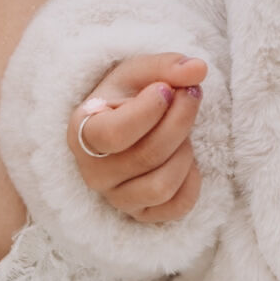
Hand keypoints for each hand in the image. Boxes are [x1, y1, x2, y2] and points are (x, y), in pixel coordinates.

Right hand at [70, 54, 206, 222]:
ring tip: (183, 132)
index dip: (149, 110)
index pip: (115, 133)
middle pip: (147, 156)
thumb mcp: (140, 72)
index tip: (166, 89)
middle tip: (190, 95)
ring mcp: (116, 198)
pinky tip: (185, 158)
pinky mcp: (140, 214)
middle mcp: (93, 172)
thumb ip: (166, 66)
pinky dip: (191, 181)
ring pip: (162, 186)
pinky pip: (176, 207)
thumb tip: (198, 69)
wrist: (126, 124)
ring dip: (184, 152)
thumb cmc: (128, 96)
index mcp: (81, 132)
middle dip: (180, 121)